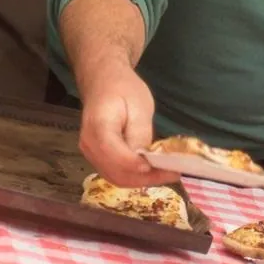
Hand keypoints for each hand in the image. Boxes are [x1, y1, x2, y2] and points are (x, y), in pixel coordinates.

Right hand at [78, 60, 177, 187]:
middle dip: (147, 178)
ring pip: (117, 178)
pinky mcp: (97, 158)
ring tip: (168, 174)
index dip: (139, 166)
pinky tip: (155, 172)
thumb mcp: (139, 105)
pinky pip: (116, 174)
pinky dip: (136, 177)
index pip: (116, 156)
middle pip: (117, 173)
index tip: (164, 169)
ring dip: (143, 181)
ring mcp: (90, 154)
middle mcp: (89, 146)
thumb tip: (144, 160)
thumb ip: (140, 133)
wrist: (102, 82)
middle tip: (174, 173)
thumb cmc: (122, 89)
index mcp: (98, 128)